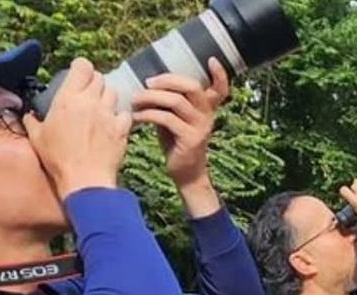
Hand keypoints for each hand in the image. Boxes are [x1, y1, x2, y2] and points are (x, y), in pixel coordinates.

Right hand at [24, 58, 130, 198]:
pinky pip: (126, 114)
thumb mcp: (38, 138)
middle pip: (100, 78)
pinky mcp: (122, 129)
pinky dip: (121, 116)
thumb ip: (33, 122)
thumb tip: (29, 117)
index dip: (82, 67)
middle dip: (95, 82)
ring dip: (108, 97)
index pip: (83, 66)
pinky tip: (114, 124)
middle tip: (89, 93)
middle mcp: (90, 102)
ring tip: (101, 108)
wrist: (84, 178)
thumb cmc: (59, 159)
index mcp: (68, 98)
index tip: (80, 73)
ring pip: (114, 93)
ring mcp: (108, 114)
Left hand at [131, 57, 229, 188]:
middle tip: (148, 82)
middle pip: (192, 87)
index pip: (221, 89)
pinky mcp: (190, 139)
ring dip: (151, 97)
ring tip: (136, 99)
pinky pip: (166, 119)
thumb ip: (171, 102)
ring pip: (176, 101)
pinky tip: (137, 116)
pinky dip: (148, 115)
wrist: (186, 173)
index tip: (212, 60)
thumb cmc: (177, 143)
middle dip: (167, 80)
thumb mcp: (177, 119)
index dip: (220, 74)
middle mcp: (208, 115)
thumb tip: (148, 83)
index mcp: (207, 109)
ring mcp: (200, 127)